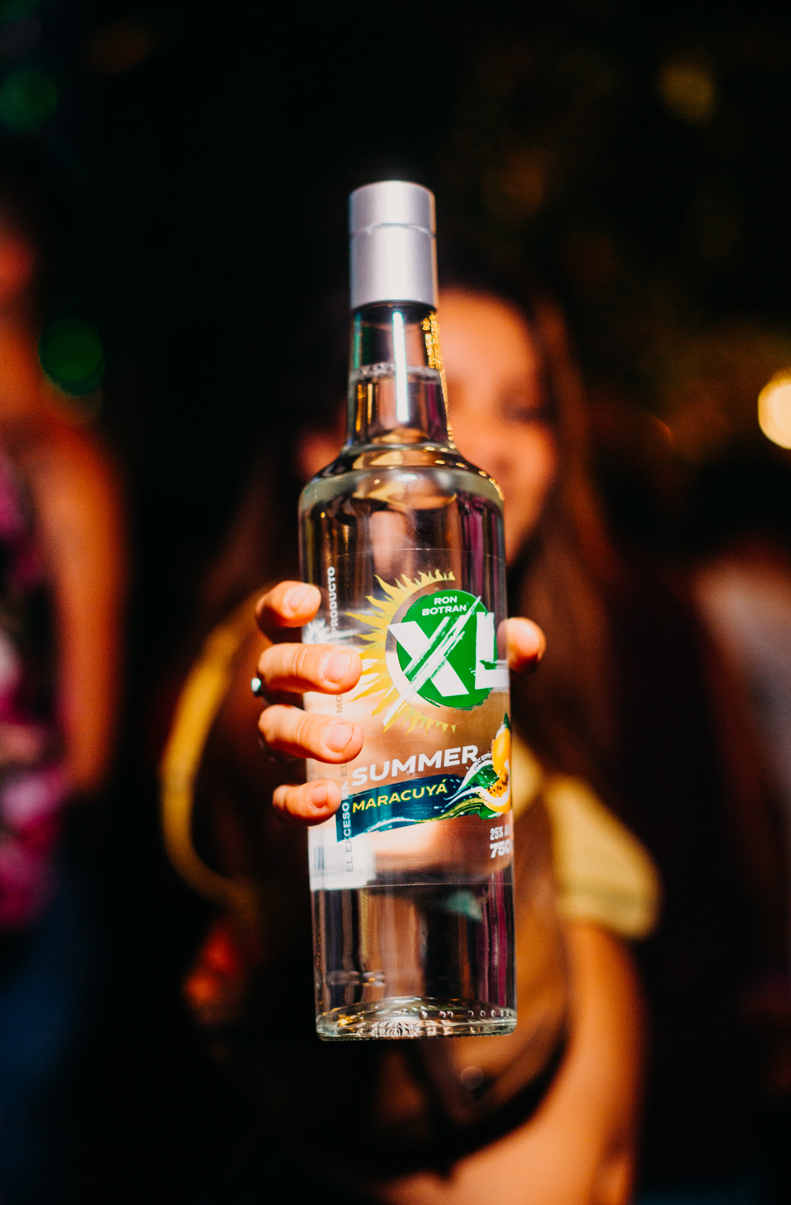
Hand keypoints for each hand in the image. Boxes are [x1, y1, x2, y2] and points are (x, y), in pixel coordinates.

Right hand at [255, 580, 544, 825]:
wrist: (436, 788)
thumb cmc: (433, 704)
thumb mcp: (468, 673)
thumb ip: (496, 651)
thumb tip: (525, 643)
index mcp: (325, 648)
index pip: (279, 619)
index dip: (281, 605)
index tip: (310, 601)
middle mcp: (300, 693)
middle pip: (274, 670)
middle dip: (303, 667)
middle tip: (349, 674)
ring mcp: (298, 743)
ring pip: (272, 730)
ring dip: (304, 733)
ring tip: (351, 743)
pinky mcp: (310, 792)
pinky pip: (281, 799)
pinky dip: (297, 801)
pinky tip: (329, 802)